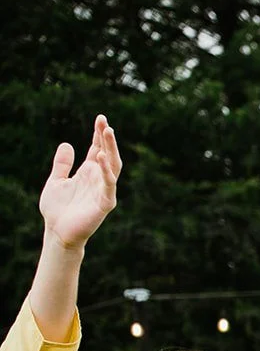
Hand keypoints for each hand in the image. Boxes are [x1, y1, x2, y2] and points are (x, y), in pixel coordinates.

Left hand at [39, 116, 121, 249]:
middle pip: (108, 154)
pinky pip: (109, 185)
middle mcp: (98, 179)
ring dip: (111, 149)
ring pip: (113, 166)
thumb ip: (62, 164)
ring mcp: (103, 190)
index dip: (99, 134)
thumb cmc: (57, 209)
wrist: (57, 231)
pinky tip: (102, 157)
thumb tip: (67, 144)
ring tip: (107, 132)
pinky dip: (107, 172)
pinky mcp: (104, 203)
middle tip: (104, 121)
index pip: (98, 149)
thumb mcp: (56, 180)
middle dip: (107, 138)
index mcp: (89, 173)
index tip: (100, 119)